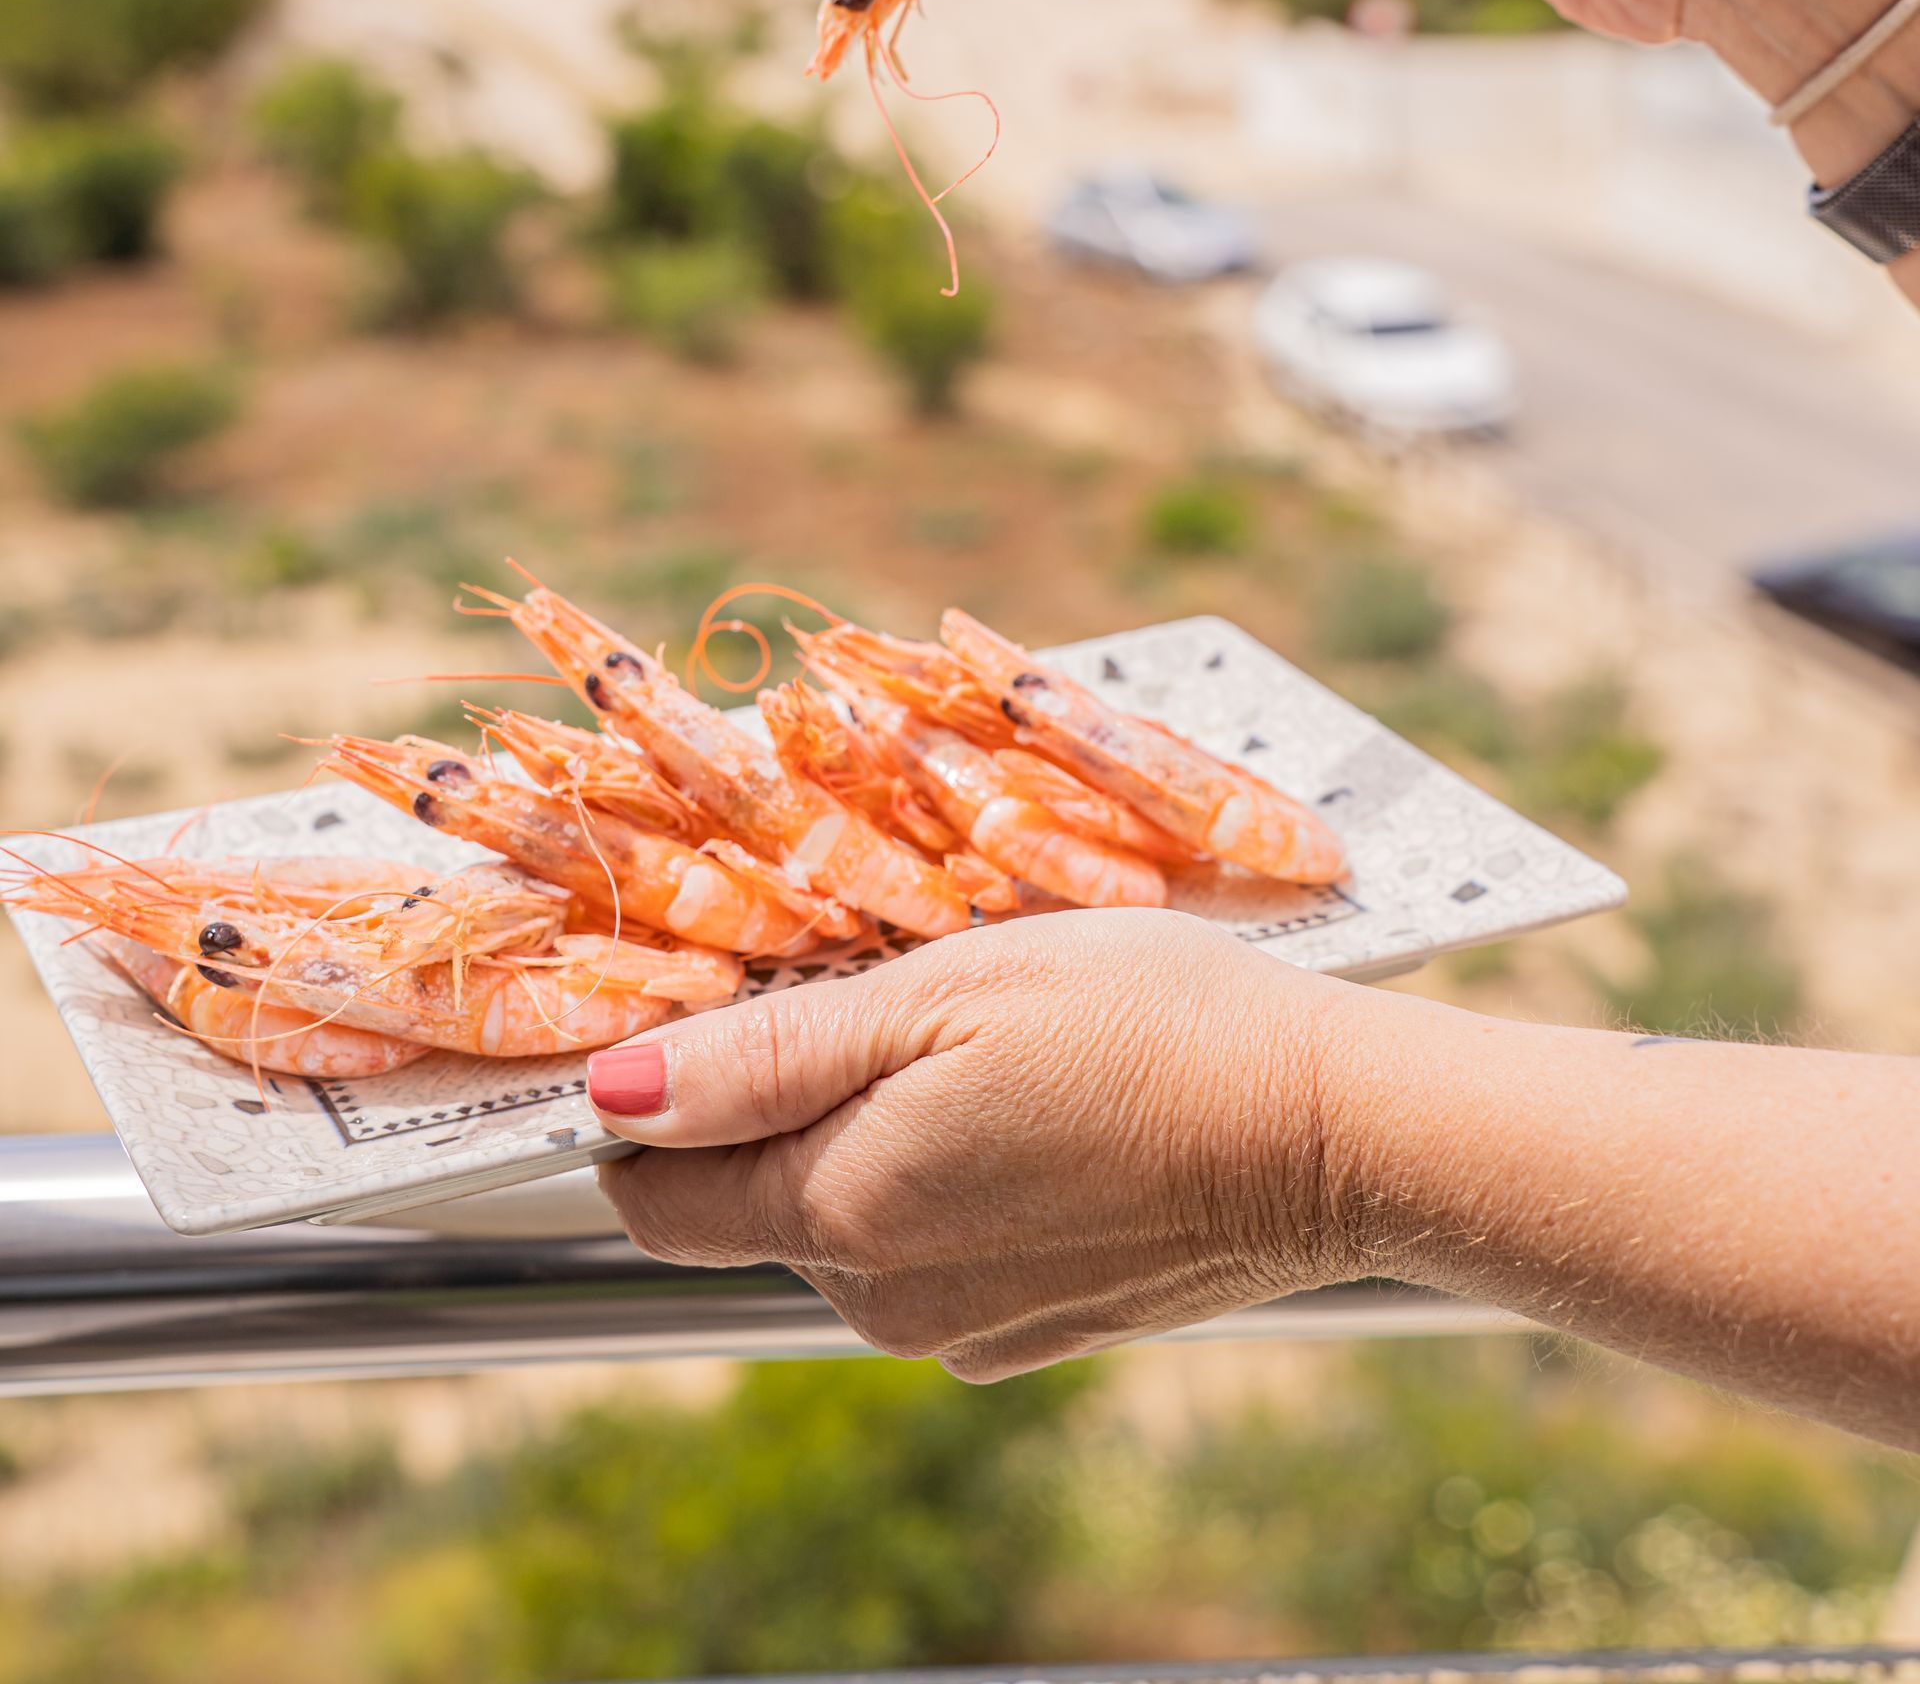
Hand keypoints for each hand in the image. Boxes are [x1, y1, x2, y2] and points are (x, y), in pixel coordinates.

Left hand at [591, 909, 1352, 1380]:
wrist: (1332, 1134)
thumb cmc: (1146, 1026)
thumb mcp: (945, 994)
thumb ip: (768, 1058)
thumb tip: (610, 1101)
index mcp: (846, 1213)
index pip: (656, 1196)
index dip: (648, 1107)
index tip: (695, 1017)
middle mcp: (886, 1301)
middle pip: (750, 1205)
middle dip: (771, 1109)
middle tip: (872, 996)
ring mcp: (963, 1330)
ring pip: (842, 1225)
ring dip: (863, 1138)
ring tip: (965, 1046)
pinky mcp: (1032, 1332)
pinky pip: (931, 1255)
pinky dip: (942, 1181)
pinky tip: (1022, 1109)